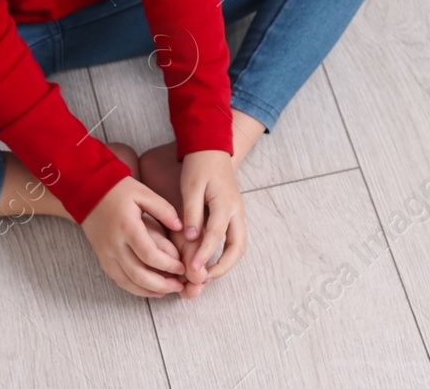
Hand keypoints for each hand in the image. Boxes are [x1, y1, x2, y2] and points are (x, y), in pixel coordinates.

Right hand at [80, 176, 188, 297]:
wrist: (88, 191)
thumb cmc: (119, 190)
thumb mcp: (144, 193)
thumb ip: (164, 209)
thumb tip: (181, 228)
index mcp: (127, 227)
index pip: (149, 255)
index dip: (168, 265)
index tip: (182, 267)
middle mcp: (114, 244)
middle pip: (138, 274)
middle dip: (161, 284)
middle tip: (179, 285)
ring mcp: (106, 253)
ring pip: (127, 281)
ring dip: (149, 290)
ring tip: (168, 290)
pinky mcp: (102, 258)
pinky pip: (118, 279)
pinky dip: (134, 288)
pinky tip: (150, 289)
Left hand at [176, 149, 247, 293]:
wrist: (212, 148)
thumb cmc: (199, 165)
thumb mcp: (191, 186)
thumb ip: (192, 212)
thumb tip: (191, 238)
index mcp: (225, 203)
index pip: (216, 235)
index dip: (204, 254)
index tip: (192, 270)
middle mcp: (236, 211)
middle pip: (238, 247)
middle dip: (222, 267)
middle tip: (203, 280)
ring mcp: (237, 214)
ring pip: (238, 246)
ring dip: (225, 264)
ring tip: (205, 277)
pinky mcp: (233, 215)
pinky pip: (234, 240)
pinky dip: (224, 255)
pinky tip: (208, 262)